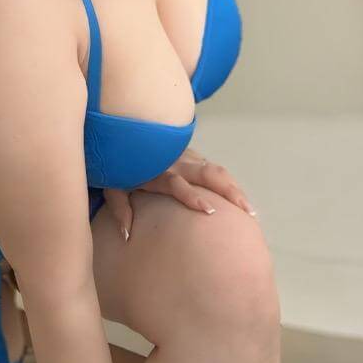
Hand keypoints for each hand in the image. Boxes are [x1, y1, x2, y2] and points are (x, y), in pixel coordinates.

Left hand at [101, 150, 257, 240]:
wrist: (124, 128)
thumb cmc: (118, 163)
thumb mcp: (113, 186)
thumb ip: (120, 209)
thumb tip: (127, 234)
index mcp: (156, 173)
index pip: (178, 185)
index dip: (193, 197)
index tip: (211, 211)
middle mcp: (175, 163)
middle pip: (207, 174)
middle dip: (229, 192)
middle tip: (247, 212)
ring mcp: (185, 156)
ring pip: (215, 169)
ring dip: (233, 187)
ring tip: (249, 210)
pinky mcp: (190, 153)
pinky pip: (212, 167)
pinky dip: (227, 182)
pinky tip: (238, 198)